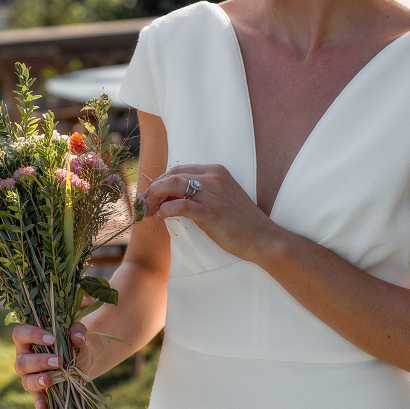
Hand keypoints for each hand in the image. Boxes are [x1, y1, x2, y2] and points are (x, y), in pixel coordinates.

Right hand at [12, 321, 91, 408]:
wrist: (81, 359)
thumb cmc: (72, 341)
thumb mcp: (77, 333)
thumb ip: (77, 330)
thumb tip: (77, 338)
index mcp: (28, 340)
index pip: (20, 334)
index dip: (32, 335)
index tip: (51, 339)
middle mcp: (24, 358)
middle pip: (22, 361)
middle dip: (39, 362)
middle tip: (58, 361)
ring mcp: (29, 376)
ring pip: (25, 380)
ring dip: (37, 381)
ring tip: (49, 380)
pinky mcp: (38, 391)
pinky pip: (36, 399)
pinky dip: (40, 405)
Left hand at [141, 163, 277, 260]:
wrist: (263, 238)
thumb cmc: (241, 222)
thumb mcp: (221, 199)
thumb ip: (200, 194)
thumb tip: (170, 198)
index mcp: (215, 171)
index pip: (178, 169)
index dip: (160, 182)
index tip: (153, 196)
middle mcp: (212, 177)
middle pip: (171, 175)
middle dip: (153, 189)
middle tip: (146, 205)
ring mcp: (211, 194)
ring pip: (170, 185)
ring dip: (154, 197)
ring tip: (150, 211)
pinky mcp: (209, 212)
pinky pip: (178, 206)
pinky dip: (165, 210)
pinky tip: (162, 217)